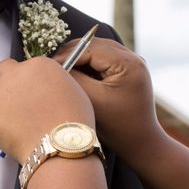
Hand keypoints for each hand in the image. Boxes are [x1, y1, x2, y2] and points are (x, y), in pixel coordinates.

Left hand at [0, 57, 94, 162]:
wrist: (60, 146)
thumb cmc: (71, 121)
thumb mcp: (72, 90)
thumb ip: (52, 82)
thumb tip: (46, 88)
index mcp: (36, 66)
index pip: (22, 65)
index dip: (27, 79)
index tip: (33, 90)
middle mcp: (14, 77)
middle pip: (6, 79)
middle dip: (14, 92)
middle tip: (29, 109)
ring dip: (9, 111)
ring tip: (30, 127)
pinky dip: (5, 130)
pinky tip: (23, 137)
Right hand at [53, 38, 165, 161]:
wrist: (141, 143)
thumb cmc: (117, 127)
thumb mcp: (92, 101)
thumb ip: (74, 79)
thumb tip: (55, 65)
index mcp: (128, 63)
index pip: (90, 48)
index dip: (66, 55)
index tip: (47, 66)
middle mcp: (134, 58)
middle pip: (95, 45)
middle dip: (71, 53)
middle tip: (51, 66)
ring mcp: (133, 63)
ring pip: (98, 51)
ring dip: (79, 58)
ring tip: (61, 70)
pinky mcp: (129, 71)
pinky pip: (104, 60)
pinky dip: (89, 65)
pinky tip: (76, 76)